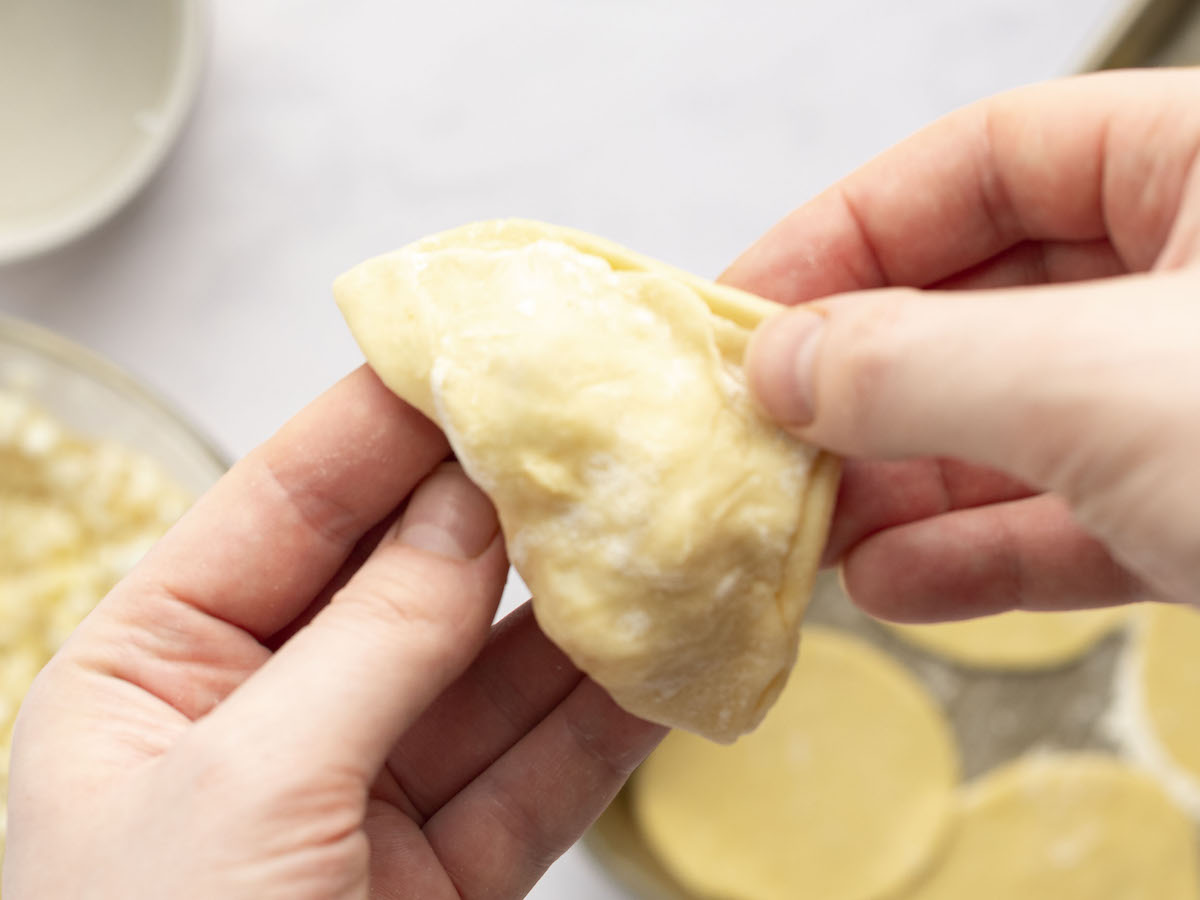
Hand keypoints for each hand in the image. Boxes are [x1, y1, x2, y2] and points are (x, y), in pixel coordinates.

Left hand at [3, 367, 662, 898]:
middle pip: (404, 578)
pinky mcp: (441, 871)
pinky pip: (537, 771)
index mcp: (155, 669)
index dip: (385, 418)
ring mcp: (359, 794)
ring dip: (575, 609)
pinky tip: (666, 653)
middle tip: (597, 427)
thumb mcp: (244, 792)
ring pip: (490, 673)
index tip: (481, 342)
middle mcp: (261, 714)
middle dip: (501, 508)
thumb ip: (376, 638)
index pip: (286, 502)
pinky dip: (607, 718)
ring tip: (658, 527)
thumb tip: (472, 501)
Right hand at [727, 69, 1199, 620]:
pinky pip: (1076, 517)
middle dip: (867, 385)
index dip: (849, 231)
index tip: (748, 311)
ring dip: (901, 484)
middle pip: (986, 303)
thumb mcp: (1100, 381)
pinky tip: (892, 581)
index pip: (986, 160)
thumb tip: (779, 368)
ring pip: (1020, 423)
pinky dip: (979, 552)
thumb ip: (920, 365)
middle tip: (764, 436)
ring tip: (805, 527)